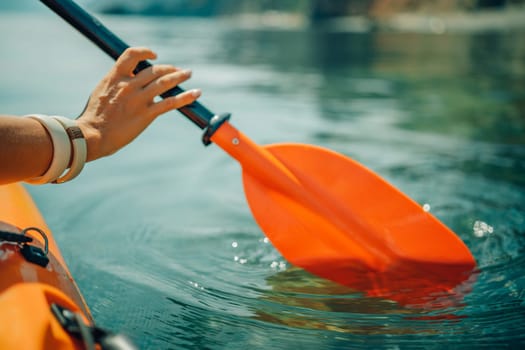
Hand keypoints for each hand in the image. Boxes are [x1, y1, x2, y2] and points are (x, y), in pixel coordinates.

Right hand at [77, 47, 200, 160]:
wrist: (91, 135)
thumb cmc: (94, 117)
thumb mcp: (101, 92)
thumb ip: (116, 84)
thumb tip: (127, 80)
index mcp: (115, 77)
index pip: (132, 55)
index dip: (145, 52)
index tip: (155, 55)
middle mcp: (129, 85)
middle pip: (154, 70)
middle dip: (169, 68)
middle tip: (178, 70)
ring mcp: (139, 100)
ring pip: (165, 83)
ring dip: (179, 77)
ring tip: (188, 74)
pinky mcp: (146, 115)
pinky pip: (170, 103)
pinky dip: (185, 97)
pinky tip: (195, 93)